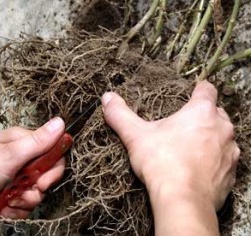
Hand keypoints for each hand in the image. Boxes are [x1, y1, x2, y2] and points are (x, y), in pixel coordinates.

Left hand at [0, 117, 64, 218]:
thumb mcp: (11, 154)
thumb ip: (39, 142)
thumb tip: (61, 123)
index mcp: (25, 143)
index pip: (54, 154)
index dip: (53, 171)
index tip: (42, 181)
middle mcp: (22, 157)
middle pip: (46, 176)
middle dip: (36, 189)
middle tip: (22, 191)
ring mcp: (14, 174)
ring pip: (34, 192)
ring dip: (22, 201)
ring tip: (6, 200)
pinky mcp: (7, 189)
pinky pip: (21, 203)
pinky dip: (13, 209)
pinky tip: (2, 206)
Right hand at [102, 81, 239, 234]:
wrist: (182, 201)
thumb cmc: (162, 163)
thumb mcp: (136, 135)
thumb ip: (120, 114)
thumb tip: (107, 98)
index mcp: (201, 113)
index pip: (207, 90)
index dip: (199, 89)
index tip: (192, 93)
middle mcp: (222, 129)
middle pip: (216, 114)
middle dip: (203, 117)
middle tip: (183, 127)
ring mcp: (229, 152)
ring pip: (223, 138)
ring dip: (210, 139)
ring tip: (190, 149)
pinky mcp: (230, 174)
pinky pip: (225, 161)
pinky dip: (215, 161)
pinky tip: (198, 169)